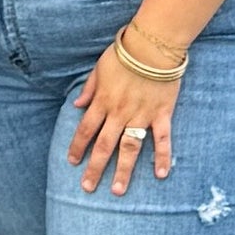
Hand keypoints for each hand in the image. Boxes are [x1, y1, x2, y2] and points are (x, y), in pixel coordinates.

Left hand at [67, 35, 180, 195]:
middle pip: (104, 145)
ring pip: (129, 148)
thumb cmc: (125, 52)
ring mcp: (141, 115)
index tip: (72, 162)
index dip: (77, 147)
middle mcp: (119, 112)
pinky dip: (162, 157)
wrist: (153, 44)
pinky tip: (160, 174)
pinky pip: (162, 139)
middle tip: (87, 188)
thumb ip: (89, 88)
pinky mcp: (161, 114)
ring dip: (123, 171)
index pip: (86, 129)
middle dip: (94, 168)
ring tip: (118, 191)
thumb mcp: (100, 67)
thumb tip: (77, 106)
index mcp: (103, 101)